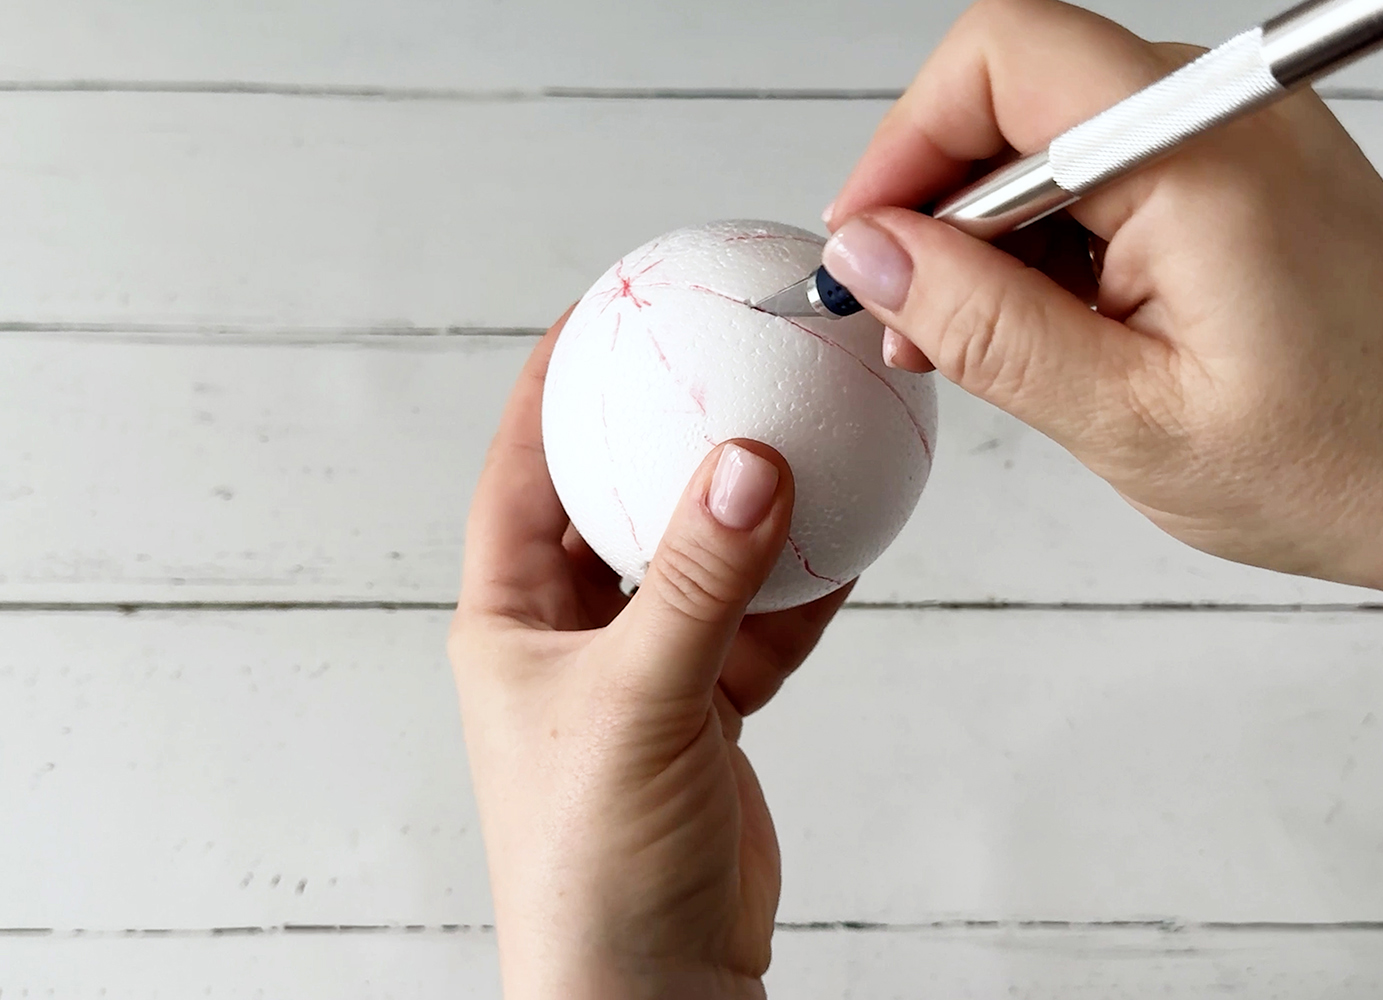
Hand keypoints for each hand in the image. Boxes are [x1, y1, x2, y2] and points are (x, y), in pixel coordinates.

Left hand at [449, 312, 852, 998]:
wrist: (653, 990)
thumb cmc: (592, 867)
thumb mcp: (637, 704)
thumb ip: (697, 584)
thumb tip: (748, 462)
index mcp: (512, 623)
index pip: (521, 471)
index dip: (551, 383)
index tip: (601, 306)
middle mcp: (573, 637)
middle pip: (618, 499)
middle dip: (663, 425)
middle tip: (715, 347)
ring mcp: (647, 672)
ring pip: (703, 556)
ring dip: (751, 501)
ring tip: (801, 423)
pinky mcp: (712, 713)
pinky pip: (763, 621)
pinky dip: (806, 581)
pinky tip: (850, 531)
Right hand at [821, 0, 1382, 693]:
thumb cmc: (1349, 462)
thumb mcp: (1129, 418)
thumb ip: (986, 327)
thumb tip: (876, 258)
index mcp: (1197, 153)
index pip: (998, 59)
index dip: (905, 145)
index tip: (869, 246)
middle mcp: (1223, 117)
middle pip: (1017, 89)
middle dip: (938, 199)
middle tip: (912, 316)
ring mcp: (1237, 140)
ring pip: (1054, 136)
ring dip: (993, 234)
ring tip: (978, 346)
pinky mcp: (1242, 177)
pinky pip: (1109, 174)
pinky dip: (1055, 246)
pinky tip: (1048, 332)